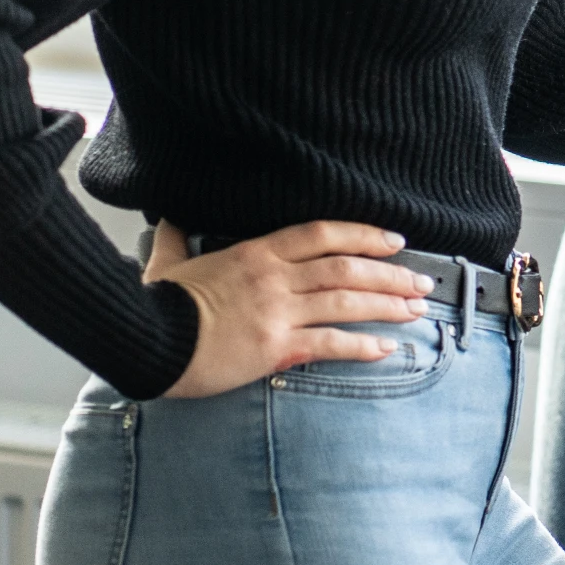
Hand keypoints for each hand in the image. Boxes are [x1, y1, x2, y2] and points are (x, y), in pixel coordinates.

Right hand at [142, 219, 432, 398]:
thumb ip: (177, 237)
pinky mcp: (275, 347)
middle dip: (391, 273)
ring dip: (388, 305)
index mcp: (256, 252)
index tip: (395, 239)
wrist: (143, 341)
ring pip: (347, 301)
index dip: (364, 234)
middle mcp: (275, 278)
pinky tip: (386, 349)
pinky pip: (330, 344)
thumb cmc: (155, 304)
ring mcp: (278, 312)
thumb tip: (171, 215)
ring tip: (416, 309)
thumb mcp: (167, 262)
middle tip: (422, 281)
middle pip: (347, 267)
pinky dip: (362, 346)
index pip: (323, 233)